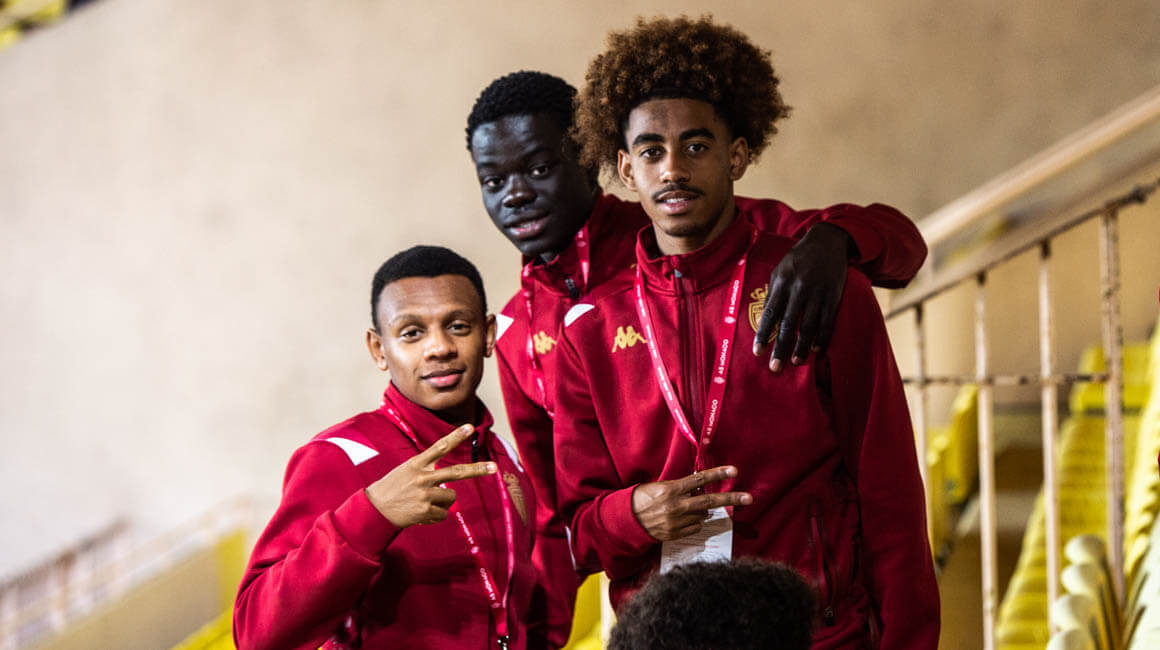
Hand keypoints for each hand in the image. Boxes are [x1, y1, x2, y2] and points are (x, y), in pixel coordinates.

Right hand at [365, 424, 497, 527]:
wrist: (375, 509)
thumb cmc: (394, 488)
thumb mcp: (407, 471)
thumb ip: (427, 471)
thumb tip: (450, 487)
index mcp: (417, 464)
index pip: (439, 447)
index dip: (456, 437)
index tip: (470, 427)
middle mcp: (422, 477)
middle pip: (456, 472)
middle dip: (477, 470)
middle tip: (493, 468)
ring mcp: (424, 494)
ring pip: (451, 497)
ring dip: (442, 502)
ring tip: (422, 502)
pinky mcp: (425, 511)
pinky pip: (443, 514)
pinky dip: (435, 516)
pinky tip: (419, 513)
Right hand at [631, 465, 751, 540]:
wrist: (627, 520)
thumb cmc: (643, 498)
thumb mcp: (660, 487)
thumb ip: (681, 488)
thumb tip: (700, 489)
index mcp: (671, 490)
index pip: (699, 480)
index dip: (718, 474)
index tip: (734, 471)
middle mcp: (676, 506)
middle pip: (709, 502)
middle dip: (730, 499)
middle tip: (748, 498)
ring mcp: (676, 522)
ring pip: (702, 516)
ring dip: (701, 511)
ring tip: (686, 508)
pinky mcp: (675, 534)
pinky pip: (694, 528)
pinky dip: (693, 522)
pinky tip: (682, 519)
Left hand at [753, 223, 854, 371]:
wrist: (827, 241)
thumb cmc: (798, 259)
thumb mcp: (780, 270)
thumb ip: (773, 294)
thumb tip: (765, 320)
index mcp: (782, 282)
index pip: (770, 314)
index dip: (764, 335)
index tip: (757, 353)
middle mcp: (799, 289)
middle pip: (789, 324)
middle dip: (781, 348)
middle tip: (775, 368)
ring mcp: (818, 293)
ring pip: (809, 326)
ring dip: (802, 347)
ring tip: (796, 363)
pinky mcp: (834, 296)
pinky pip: (828, 321)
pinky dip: (822, 338)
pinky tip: (816, 350)